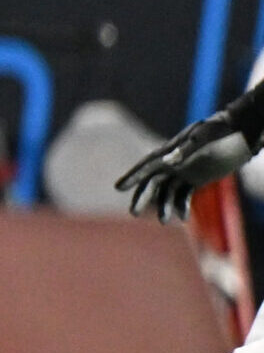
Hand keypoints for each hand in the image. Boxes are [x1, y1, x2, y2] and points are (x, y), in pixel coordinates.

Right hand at [116, 111, 259, 222]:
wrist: (234, 132)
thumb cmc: (216, 131)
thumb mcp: (201, 139)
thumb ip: (185, 150)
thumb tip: (168, 162)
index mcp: (167, 152)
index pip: (145, 166)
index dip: (132, 177)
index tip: (118, 188)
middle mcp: (171, 163)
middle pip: (152, 183)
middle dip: (142, 198)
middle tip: (133, 213)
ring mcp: (182, 172)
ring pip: (167, 191)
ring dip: (163, 205)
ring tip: (163, 221)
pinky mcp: (195, 179)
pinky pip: (184, 194)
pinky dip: (181, 205)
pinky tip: (183, 217)